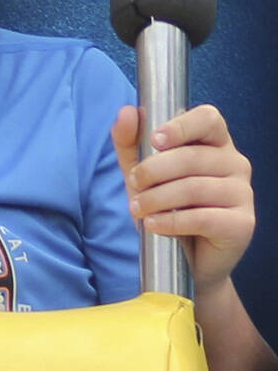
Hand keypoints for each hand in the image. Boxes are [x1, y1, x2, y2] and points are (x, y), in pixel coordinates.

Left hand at [112, 104, 254, 295]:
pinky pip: (203, 217)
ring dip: (156, 199)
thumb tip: (127, 111)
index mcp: (215, 144)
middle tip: (133, 184)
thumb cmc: (166, 208)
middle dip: (153, 171)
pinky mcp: (243, 223)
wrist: (186, 259)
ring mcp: (243, 193)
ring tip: (137, 209)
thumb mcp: (141, 174)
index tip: (155, 140)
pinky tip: (153, 225)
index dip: (181, 125)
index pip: (208, 118)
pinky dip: (171, 221)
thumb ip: (131, 143)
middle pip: (193, 156)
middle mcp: (235, 164)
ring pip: (195, 187)